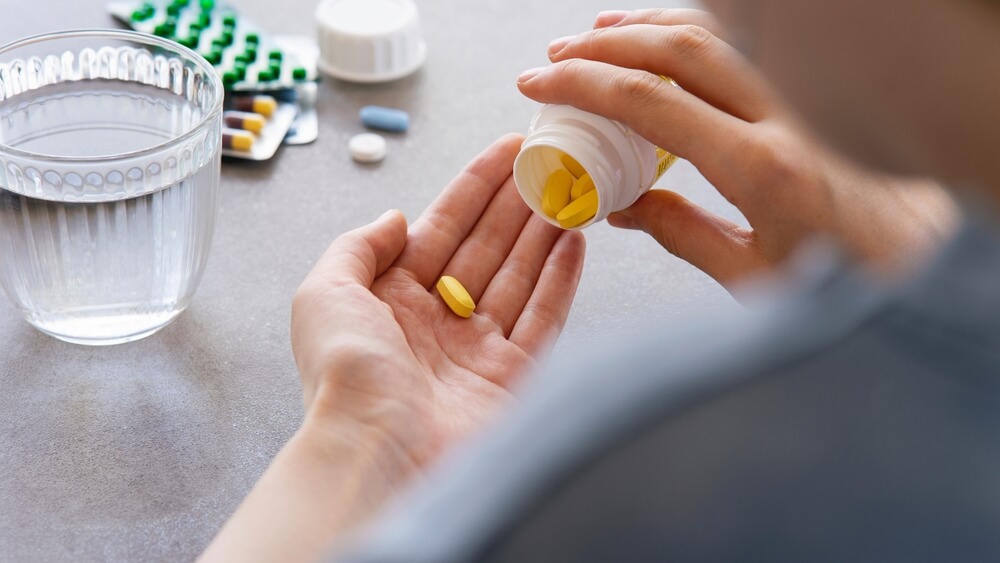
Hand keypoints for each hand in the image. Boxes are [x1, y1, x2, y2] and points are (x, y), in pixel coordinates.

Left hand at [292, 133, 584, 461]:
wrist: (377, 452)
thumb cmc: (344, 376)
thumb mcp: (324, 292)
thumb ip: (359, 246)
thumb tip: (395, 217)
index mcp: (391, 301)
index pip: (442, 229)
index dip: (474, 188)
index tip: (504, 152)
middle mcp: (436, 323)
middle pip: (485, 248)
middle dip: (516, 204)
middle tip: (546, 163)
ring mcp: (477, 351)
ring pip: (518, 277)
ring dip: (543, 232)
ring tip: (568, 191)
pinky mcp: (512, 377)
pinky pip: (542, 317)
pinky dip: (560, 279)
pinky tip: (573, 242)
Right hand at [517, 9, 956, 289]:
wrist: (919, 264)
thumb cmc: (845, 280)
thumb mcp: (749, 274)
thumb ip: (680, 233)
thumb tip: (621, 205)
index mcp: (761, 167)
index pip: (652, 101)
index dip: (583, 85)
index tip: (541, 84)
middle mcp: (786, 116)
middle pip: (677, 49)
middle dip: (603, 47)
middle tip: (555, 59)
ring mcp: (802, 97)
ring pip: (712, 33)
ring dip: (644, 28)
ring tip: (593, 39)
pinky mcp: (810, 95)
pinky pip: (742, 45)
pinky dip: (691, 33)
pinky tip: (662, 39)